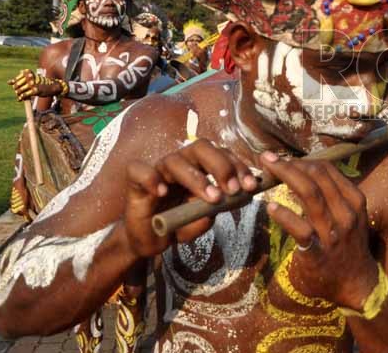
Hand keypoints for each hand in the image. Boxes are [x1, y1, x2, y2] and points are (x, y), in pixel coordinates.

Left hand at [7, 69, 62, 99]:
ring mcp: (32, 84)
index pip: (15, 79)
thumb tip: (8, 82)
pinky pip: (24, 95)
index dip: (15, 84)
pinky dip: (21, 98)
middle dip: (16, 89)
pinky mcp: (35, 90)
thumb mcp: (29, 79)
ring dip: (19, 94)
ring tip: (20, 95)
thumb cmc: (39, 82)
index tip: (17, 86)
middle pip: (16, 85)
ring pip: (19, 91)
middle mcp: (29, 77)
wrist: (51, 86)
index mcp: (27, 72)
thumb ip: (18, 80)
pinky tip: (20, 99)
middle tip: (18, 91)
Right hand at [123, 139, 257, 257]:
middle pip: (202, 148)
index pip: (223, 155)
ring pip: (176, 160)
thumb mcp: (202, 220)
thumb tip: (233, 201)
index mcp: (201, 166)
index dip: (239, 167)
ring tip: (211, 198)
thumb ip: (216, 210)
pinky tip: (162, 193)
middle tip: (233, 190)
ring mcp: (159, 169)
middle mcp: (182, 162)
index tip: (251, 187)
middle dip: (222, 167)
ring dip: (197, 178)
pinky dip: (151, 178)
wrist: (150, 239)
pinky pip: (139, 170)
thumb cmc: (179, 223)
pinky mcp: (135, 181)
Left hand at [259, 151, 377, 309]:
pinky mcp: (318, 253)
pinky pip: (301, 230)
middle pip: (317, 177)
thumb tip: (306, 172)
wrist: (357, 283)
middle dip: (290, 163)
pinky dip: (285, 216)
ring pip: (310, 195)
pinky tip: (270, 207)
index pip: (328, 170)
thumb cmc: (349, 246)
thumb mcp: (351, 216)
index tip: (285, 158)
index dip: (304, 159)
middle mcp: (346, 213)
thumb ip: (335, 196)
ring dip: (286, 177)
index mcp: (354, 201)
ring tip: (267, 170)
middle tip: (268, 158)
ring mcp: (333, 233)